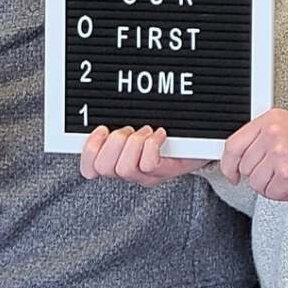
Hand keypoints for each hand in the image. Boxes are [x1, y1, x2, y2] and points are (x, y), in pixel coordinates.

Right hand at [79, 125, 206, 185]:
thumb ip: (118, 122)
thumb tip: (100, 111)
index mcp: (116, 160)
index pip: (90, 169)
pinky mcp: (164, 172)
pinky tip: (160, 135)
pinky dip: (152, 144)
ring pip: (125, 168)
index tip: (101, 129)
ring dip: (134, 143)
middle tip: (129, 129)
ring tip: (146, 131)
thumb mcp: (137, 124)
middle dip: (114, 142)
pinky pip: (149, 164)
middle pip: (104, 167)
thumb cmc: (166, 131)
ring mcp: (146, 176)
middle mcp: (129, 172)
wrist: (198, 140)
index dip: (89, 150)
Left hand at [218, 109, 287, 201]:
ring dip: (274, 187)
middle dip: (261, 176)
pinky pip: (271, 194)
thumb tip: (237, 158)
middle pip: (245, 167)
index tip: (231, 173)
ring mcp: (280, 153)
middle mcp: (274, 133)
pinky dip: (284, 195)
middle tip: (284, 172)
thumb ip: (263, 139)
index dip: (228, 163)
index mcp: (272, 118)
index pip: (234, 143)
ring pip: (257, 183)